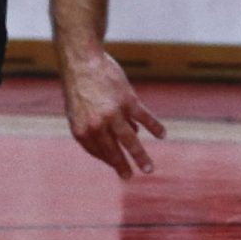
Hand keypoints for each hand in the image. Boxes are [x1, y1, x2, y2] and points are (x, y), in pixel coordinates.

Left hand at [61, 49, 165, 179]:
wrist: (82, 62)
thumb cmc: (79, 86)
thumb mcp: (78, 110)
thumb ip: (95, 124)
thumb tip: (127, 133)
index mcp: (81, 129)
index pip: (97, 151)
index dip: (107, 158)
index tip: (116, 165)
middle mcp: (97, 125)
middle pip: (113, 150)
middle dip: (123, 165)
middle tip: (129, 177)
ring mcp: (113, 114)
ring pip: (131, 139)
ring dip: (140, 156)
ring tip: (148, 169)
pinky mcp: (128, 101)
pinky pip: (144, 118)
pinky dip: (155, 126)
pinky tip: (162, 135)